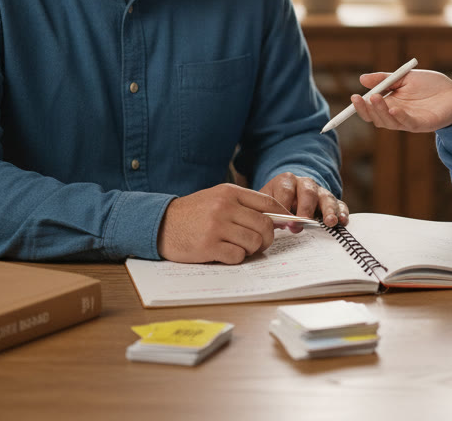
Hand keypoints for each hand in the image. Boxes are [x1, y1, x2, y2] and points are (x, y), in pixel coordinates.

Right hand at [157, 183, 287, 263]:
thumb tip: (278, 219)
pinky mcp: (208, 246)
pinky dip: (235, 258)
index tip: (290, 224)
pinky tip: (224, 253)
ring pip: (253, 242)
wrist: (161, 223)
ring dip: (250, 249)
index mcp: (230, 192)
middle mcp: (224, 207)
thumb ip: (244, 205)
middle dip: (267, 238)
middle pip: (265, 225)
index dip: (284, 216)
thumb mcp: (218, 199)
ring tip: (237, 246)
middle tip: (260, 243)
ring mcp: (216, 226)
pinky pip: (237, 256)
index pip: (268, 203)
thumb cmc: (194, 213)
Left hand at [259, 172, 348, 227]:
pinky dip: (341, 212)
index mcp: (286, 181)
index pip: (285, 190)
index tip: (283, 221)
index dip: (284, 205)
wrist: (289, 195)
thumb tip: (267, 225)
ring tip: (330, 222)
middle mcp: (305, 184)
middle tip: (303, 223)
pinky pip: (340, 204)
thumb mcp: (266, 202)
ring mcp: (320, 192)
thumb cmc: (276, 202)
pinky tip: (342, 221)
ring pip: (326, 198)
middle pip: (308, 192)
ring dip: (329, 210)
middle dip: (305, 208)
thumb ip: (265, 211)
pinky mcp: (332, 202)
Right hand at [349, 69, 451, 132]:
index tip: (353, 96)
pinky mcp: (423, 124)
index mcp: (391, 104)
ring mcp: (409, 121)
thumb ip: (386, 79)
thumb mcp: (406, 77)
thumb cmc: (431, 85)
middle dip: (367, 109)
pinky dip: (399, 117)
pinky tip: (393, 109)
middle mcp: (397, 115)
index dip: (361, 106)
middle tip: (361, 98)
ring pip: (389, 122)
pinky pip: (408, 123)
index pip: (371, 109)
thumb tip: (362, 79)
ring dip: (380, 111)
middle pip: (376, 118)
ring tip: (375, 98)